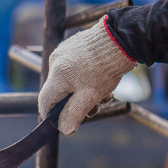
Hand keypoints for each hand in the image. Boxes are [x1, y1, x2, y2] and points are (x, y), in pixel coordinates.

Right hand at [38, 16, 135, 134]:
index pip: (45, 102)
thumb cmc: (105, 68)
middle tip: (96, 106)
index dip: (53, 116)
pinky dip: (87, 77)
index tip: (65, 123)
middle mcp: (56, 62)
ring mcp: (65, 52)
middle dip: (77, 103)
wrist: (121, 38)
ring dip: (85, 91)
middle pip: (60, 92)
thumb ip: (74, 114)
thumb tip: (64, 130)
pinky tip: (103, 77)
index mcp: (57, 75)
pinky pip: (76, 68)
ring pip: (70, 80)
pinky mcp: (75, 45)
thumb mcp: (90, 96)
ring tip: (104, 93)